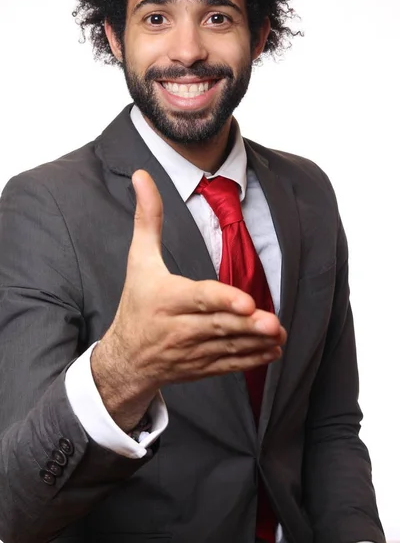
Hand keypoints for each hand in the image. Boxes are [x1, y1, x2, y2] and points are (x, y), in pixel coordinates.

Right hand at [91, 170, 285, 430]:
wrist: (126, 359)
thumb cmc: (136, 304)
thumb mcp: (139, 260)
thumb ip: (147, 219)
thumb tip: (142, 176)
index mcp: (165, 299)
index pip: (197, 298)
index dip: (222, 300)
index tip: (246, 302)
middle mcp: (178, 328)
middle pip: (216, 326)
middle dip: (245, 325)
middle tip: (272, 321)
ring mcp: (190, 351)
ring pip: (226, 347)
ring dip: (254, 342)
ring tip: (279, 333)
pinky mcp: (200, 366)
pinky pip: (227, 364)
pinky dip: (251, 359)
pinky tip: (272, 350)